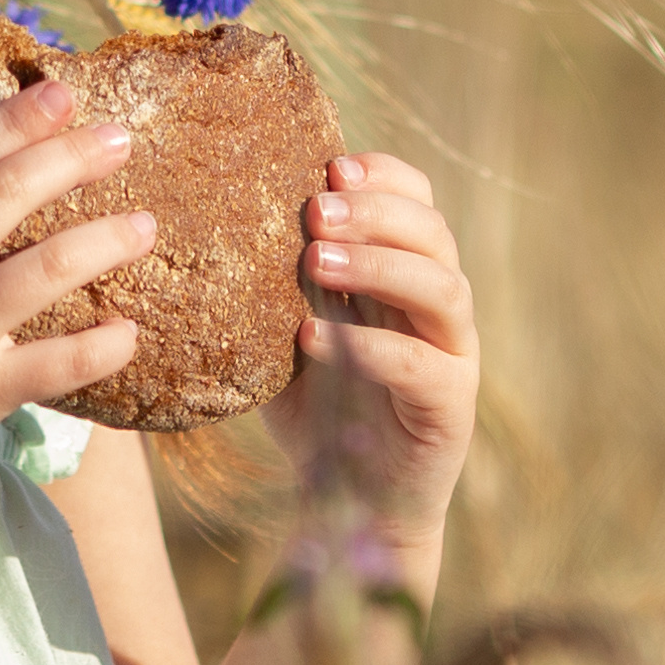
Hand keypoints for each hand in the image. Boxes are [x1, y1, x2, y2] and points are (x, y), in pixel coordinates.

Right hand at [0, 79, 153, 527]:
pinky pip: (56, 363)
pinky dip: (101, 344)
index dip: (10, 121)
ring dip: (104, 240)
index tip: (59, 94)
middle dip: (69, 158)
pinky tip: (129, 329)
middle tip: (119, 139)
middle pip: (1, 195)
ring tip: (144, 225)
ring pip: (43, 269)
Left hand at [260, 152, 477, 587]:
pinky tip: (313, 338)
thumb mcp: (289, 323)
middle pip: (433, 232)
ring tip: (317, 261)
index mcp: (404, 269)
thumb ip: (276, 275)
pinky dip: (369, 346)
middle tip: (314, 211)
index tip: (330, 166)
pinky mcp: (450, 406)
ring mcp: (452, 353)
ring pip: (443, 287)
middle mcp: (437, 303)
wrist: (351, 498)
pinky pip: (423, 365)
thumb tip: (213, 211)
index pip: (417, 199)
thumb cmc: (316, 398)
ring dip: (379, 264)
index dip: (383, 174)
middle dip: (375, 211)